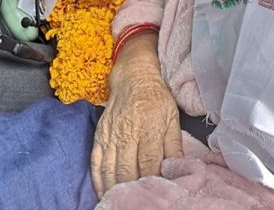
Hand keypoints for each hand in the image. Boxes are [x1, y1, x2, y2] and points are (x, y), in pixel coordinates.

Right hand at [90, 35, 182, 196]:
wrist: (133, 76)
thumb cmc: (156, 98)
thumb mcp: (173, 118)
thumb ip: (174, 146)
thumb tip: (177, 170)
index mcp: (150, 127)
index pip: (149, 163)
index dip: (151, 182)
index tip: (156, 193)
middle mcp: (128, 132)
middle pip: (127, 170)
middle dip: (132, 189)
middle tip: (138, 200)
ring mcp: (110, 134)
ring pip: (110, 169)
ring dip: (114, 188)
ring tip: (120, 200)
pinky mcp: (99, 135)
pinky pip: (95, 162)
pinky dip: (98, 180)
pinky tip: (104, 192)